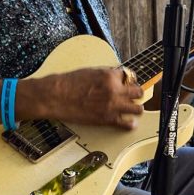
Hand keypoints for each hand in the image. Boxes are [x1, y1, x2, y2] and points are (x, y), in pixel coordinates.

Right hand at [29, 66, 144, 129]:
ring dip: (136, 108)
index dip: (128, 80)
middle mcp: (115, 90)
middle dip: (135, 93)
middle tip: (132, 95)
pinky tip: (129, 122)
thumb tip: (116, 77)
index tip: (127, 83)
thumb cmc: (68, 83)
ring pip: (137, 108)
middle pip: (138, 91)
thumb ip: (106, 74)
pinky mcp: (107, 119)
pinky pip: (127, 123)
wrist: (55, 96)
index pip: (130, 76)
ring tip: (132, 109)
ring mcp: (112, 105)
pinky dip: (130, 124)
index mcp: (110, 75)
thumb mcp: (90, 71)